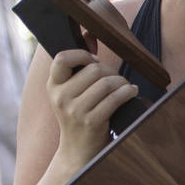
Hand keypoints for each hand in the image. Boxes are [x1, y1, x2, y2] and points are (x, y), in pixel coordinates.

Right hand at [46, 43, 137, 161]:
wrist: (77, 152)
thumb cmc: (79, 115)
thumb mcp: (72, 92)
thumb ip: (79, 65)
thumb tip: (89, 32)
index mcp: (53, 86)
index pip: (62, 58)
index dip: (82, 54)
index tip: (94, 61)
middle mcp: (60, 97)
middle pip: (95, 69)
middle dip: (111, 72)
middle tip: (116, 79)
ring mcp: (75, 110)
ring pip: (107, 83)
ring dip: (122, 83)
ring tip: (125, 88)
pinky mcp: (91, 121)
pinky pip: (116, 98)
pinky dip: (128, 92)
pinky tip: (131, 93)